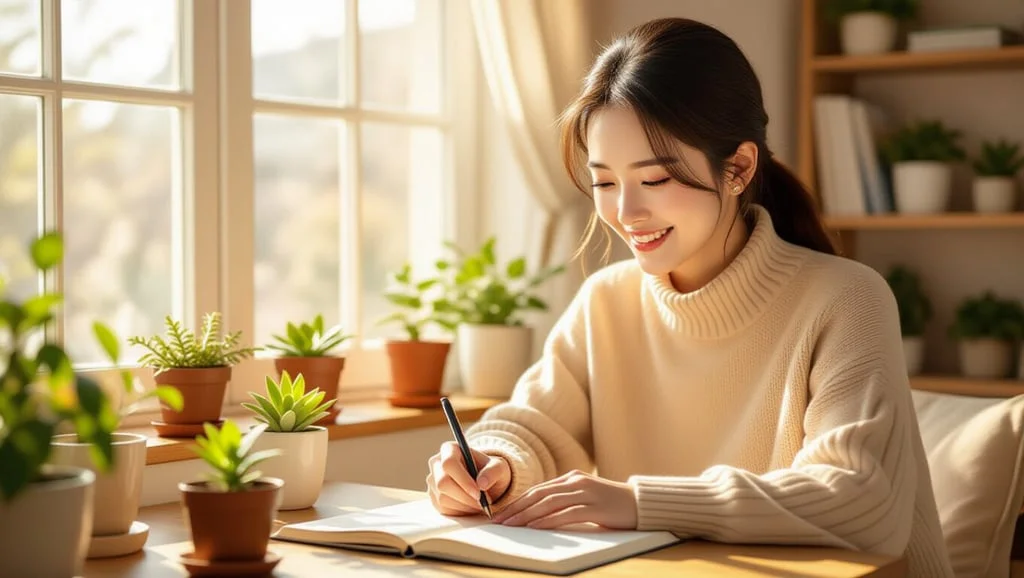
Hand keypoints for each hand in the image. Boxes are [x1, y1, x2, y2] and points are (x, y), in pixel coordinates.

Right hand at [426, 441, 510, 515]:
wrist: (485, 483)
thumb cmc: (490, 472)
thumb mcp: (499, 467)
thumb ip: (493, 472)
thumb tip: (482, 483)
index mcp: (450, 449)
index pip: (449, 463)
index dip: (463, 480)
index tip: (479, 493)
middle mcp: (436, 464)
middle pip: (443, 483)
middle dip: (465, 497)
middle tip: (482, 503)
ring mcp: (433, 481)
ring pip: (443, 499)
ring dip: (465, 506)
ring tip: (480, 504)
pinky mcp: (433, 497)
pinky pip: (444, 509)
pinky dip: (460, 512)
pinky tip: (471, 507)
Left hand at [491, 469, 636, 529]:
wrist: (640, 503)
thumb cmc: (611, 504)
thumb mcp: (585, 497)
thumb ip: (566, 500)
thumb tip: (539, 513)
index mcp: (572, 478)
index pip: (538, 490)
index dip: (517, 501)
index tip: (501, 513)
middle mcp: (576, 482)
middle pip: (539, 495)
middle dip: (516, 508)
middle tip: (499, 521)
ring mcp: (586, 493)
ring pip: (549, 503)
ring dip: (526, 515)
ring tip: (511, 525)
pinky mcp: (595, 507)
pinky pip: (566, 513)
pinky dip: (547, 520)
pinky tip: (534, 526)